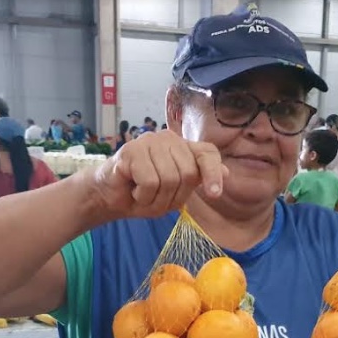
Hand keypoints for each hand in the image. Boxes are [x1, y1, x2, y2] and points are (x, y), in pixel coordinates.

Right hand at [90, 130, 226, 219]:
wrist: (110, 197)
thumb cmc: (143, 193)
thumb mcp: (176, 193)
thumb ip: (198, 180)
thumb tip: (227, 172)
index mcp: (183, 148)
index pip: (207, 153)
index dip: (213, 173)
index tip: (214, 194)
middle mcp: (169, 139)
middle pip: (188, 173)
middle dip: (173, 196)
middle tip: (156, 197)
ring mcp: (150, 141)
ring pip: (169, 179)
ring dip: (155, 198)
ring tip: (143, 194)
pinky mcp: (132, 150)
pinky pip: (150, 182)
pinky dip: (143, 196)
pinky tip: (133, 190)